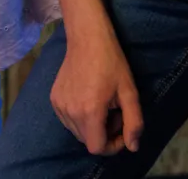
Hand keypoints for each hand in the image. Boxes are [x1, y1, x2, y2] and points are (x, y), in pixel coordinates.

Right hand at [52, 30, 142, 155]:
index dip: (113, 146)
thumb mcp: (130, 93)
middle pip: (87, 141)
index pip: (97, 148)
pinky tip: (88, 99)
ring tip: (102, 106)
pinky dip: (80, 117)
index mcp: (89, 112)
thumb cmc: (112, 64)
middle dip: (104, 134)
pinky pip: (67, 119)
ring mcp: (59, 105)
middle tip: (115, 113)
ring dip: (92, 127)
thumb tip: (132, 147)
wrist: (87, 39)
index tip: (123, 130)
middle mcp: (70, 111)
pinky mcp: (53, 98)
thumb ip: (134, 123)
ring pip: (77, 131)